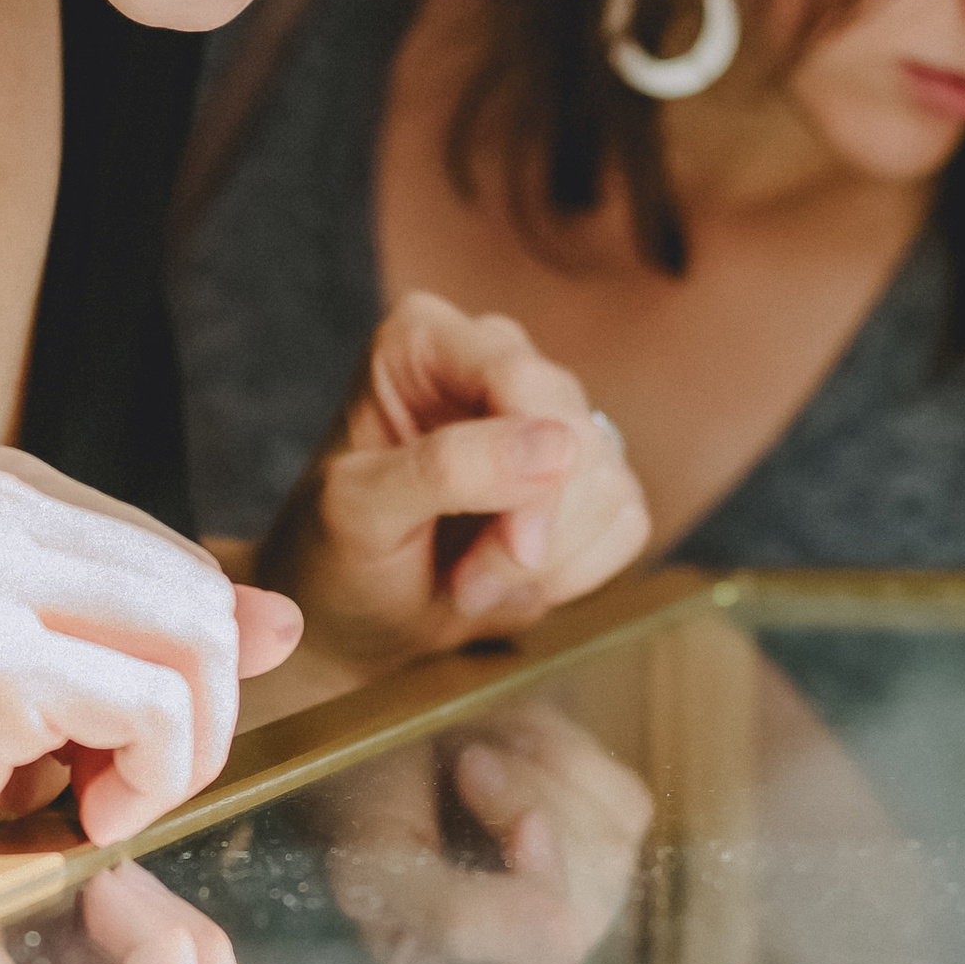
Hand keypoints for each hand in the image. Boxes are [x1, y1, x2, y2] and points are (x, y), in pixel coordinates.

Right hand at [0, 451, 299, 904]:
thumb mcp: (42, 687)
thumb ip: (152, 640)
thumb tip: (282, 620)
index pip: (180, 564)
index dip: (182, 678)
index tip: (105, 755)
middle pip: (204, 599)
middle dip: (191, 720)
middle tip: (110, 796)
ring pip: (199, 650)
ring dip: (175, 759)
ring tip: (96, 808)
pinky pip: (157, 713)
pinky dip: (148, 786)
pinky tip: (82, 822)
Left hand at [255, 294, 646, 683]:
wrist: (350, 624)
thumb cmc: (335, 558)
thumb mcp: (361, 512)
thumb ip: (445, 468)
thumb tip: (558, 448)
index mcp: (425, 339)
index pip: (520, 377)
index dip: (532, 470)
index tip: (512, 549)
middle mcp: (494, 361)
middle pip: (576, 430)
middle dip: (533, 527)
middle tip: (468, 581)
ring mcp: (545, 420)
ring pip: (609, 478)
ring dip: (549, 559)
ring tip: (474, 583)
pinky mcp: (583, 478)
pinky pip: (628, 518)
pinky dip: (579, 571)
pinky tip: (516, 583)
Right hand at [320, 700, 651, 963]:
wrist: (385, 723)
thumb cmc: (366, 800)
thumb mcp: (376, 865)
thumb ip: (452, 917)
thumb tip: (567, 939)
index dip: (525, 901)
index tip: (495, 812)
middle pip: (583, 915)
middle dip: (521, 810)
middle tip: (463, 763)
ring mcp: (576, 908)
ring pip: (609, 856)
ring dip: (538, 776)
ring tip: (478, 752)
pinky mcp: (613, 844)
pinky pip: (623, 805)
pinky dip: (568, 755)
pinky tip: (514, 747)